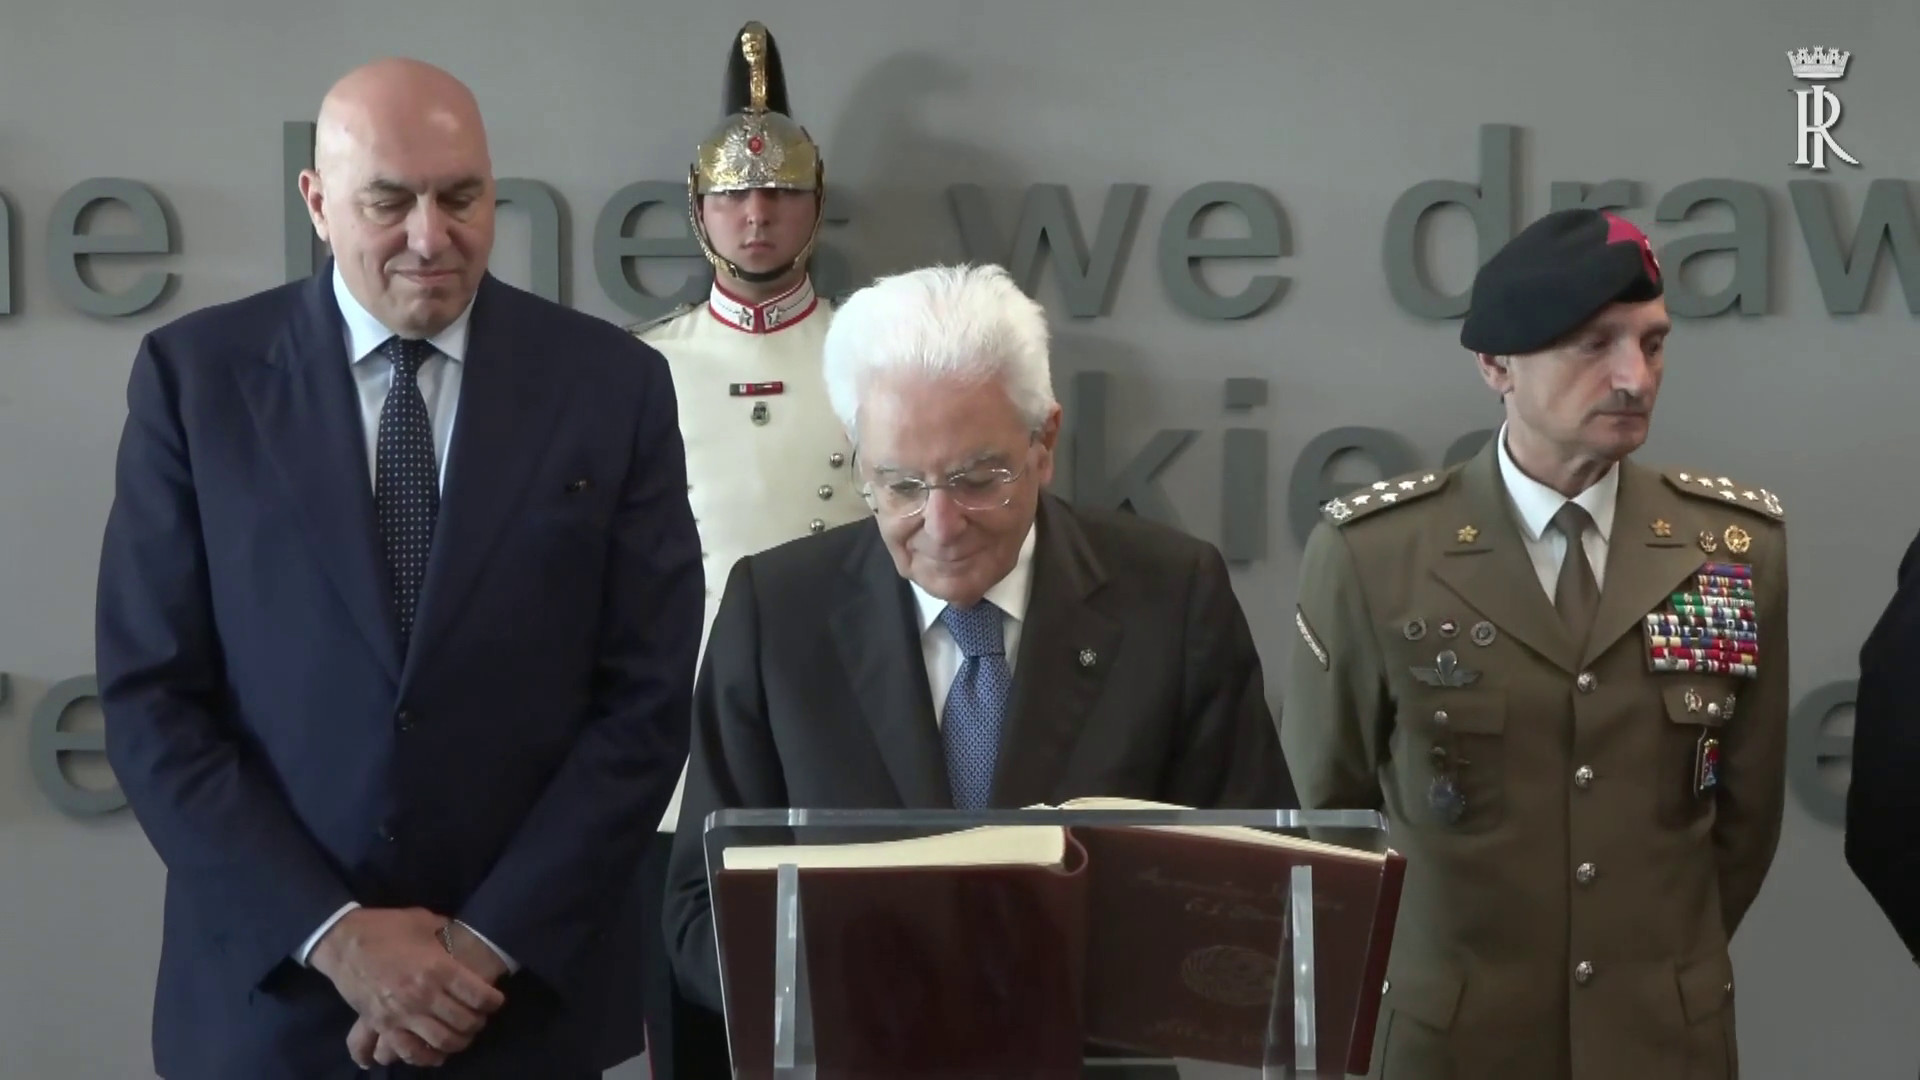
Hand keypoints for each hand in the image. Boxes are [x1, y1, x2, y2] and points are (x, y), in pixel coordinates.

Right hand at [312, 907, 504, 1063]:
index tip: (495, 1001)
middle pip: (464, 1022)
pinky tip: (436, 1053)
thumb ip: (449, 934)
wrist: (344, 941)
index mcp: (438, 969)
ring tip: (463, 1035)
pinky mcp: (383, 1024)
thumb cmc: (388, 927)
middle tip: (480, 1017)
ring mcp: (402, 1013)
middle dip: (479, 1022)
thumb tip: (466, 939)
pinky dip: (426, 1057)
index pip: (479, 996)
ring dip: (458, 1042)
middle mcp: (423, 996)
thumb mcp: (425, 922)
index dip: (493, 1001)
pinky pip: (409, 1051)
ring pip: (442, 1041)